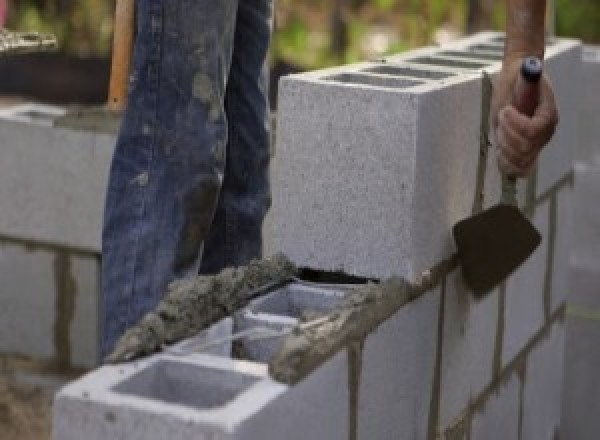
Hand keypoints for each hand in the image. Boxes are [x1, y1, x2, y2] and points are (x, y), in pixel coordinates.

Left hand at [491, 57, 558, 176]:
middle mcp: (545, 133)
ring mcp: (536, 145)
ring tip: (500, 131)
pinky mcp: (526, 152)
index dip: (515, 124)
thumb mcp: (521, 76)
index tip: (504, 110)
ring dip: (504, 149)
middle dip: (506, 135)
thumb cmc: (518, 81)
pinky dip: (506, 165)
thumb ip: (527, 77)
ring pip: (521, 161)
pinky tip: (499, 150)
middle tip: (500, 119)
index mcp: (548, 115)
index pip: (533, 130)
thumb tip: (530, 68)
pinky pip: (519, 169)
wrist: (517, 88)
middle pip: (525, 148)